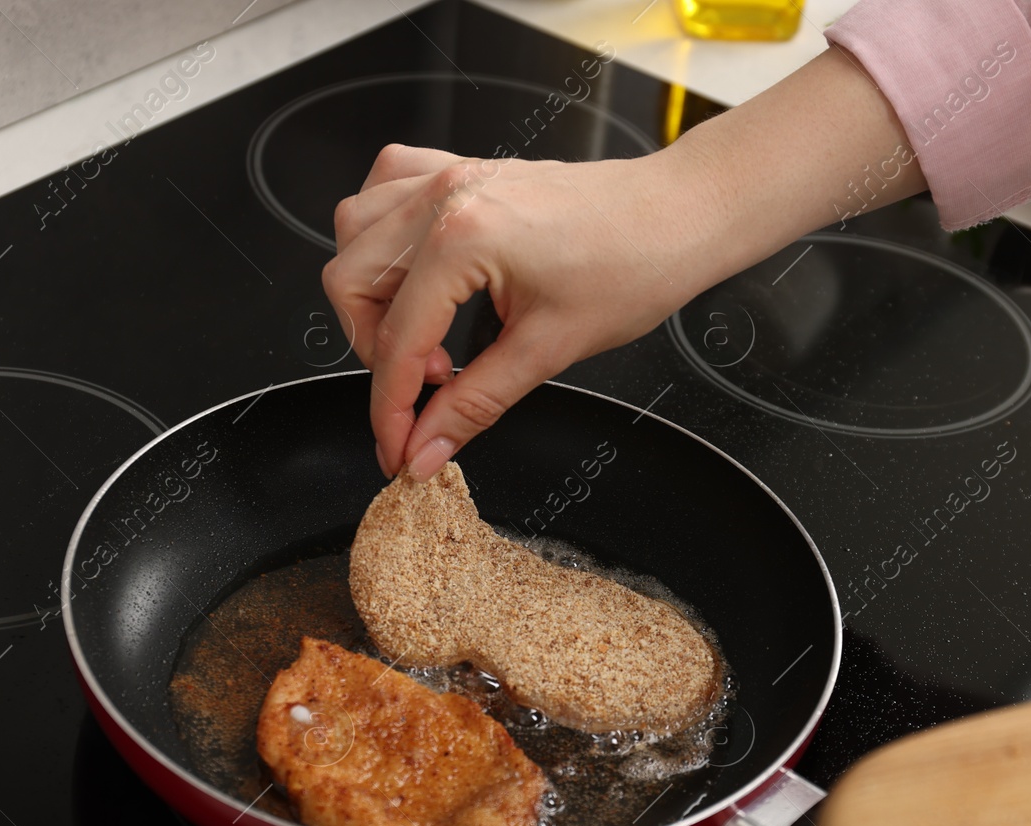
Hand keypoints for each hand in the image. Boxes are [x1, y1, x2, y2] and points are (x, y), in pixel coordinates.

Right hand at [320, 49, 921, 480]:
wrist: (678, 217)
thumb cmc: (634, 266)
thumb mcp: (547, 351)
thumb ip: (472, 404)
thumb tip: (424, 449)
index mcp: (462, 238)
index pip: (396, 341)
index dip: (391, 410)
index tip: (398, 449)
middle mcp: (443, 198)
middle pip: (352, 283)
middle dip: (376, 352)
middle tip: (425, 390)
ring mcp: (448, 177)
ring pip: (356, 233)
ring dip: (373, 294)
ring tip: (426, 337)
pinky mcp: (461, 172)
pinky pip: (386, 189)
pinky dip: (384, 235)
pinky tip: (415, 272)